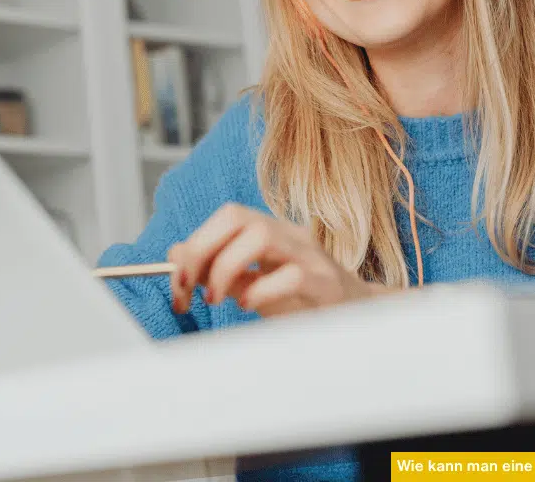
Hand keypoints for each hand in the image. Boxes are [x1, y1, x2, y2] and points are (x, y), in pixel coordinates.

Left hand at [167, 203, 385, 316]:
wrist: (359, 318)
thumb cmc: (303, 300)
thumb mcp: (254, 283)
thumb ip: (219, 268)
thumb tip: (175, 256)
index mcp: (271, 230)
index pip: (226, 217)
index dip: (194, 244)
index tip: (177, 282)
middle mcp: (290, 235)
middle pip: (237, 217)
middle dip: (202, 250)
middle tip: (190, 288)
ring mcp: (311, 256)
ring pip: (261, 236)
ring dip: (226, 268)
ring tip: (219, 298)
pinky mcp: (326, 284)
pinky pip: (290, 275)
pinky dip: (260, 291)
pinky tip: (249, 306)